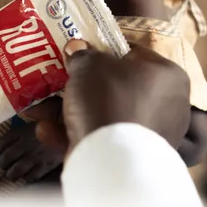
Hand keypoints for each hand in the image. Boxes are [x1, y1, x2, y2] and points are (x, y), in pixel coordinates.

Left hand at [0, 122, 63, 183]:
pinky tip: (26, 178)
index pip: (3, 142)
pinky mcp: (44, 167)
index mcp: (22, 132)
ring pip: (16, 170)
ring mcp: (34, 157)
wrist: (69, 135)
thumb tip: (12, 136)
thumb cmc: (52, 127)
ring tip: (11, 176)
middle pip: (6, 158)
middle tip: (3, 165)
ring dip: (11, 174)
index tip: (0, 152)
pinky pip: (30, 177)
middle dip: (2, 163)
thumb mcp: (35, 124)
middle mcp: (25, 145)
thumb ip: (23, 130)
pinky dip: (26, 179)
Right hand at [59, 39, 191, 152]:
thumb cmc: (108, 98)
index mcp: (167, 75)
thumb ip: (82, 53)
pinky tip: (46, 132)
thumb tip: (78, 48)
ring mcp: (152, 134)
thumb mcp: (88, 63)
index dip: (101, 49)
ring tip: (38, 110)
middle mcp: (167, 104)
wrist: (113, 158)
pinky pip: (101, 138)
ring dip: (67, 111)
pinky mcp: (133, 158)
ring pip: (103, 114)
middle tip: (55, 81)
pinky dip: (74, 133)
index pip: (132, 53)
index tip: (78, 53)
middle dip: (79, 86)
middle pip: (114, 86)